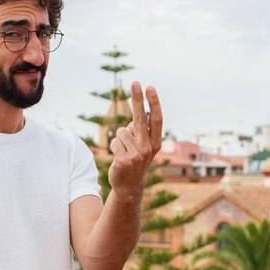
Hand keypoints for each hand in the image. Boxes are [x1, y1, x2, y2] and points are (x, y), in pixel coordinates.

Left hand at [108, 81, 162, 201]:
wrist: (128, 187)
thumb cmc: (134, 160)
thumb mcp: (141, 146)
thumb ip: (139, 131)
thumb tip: (136, 116)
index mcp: (155, 143)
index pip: (155, 119)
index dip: (153, 103)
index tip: (149, 87)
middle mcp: (148, 148)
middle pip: (141, 118)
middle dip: (137, 99)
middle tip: (135, 82)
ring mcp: (137, 155)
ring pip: (121, 132)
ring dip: (119, 139)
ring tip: (123, 151)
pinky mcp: (124, 160)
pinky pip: (114, 141)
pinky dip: (113, 147)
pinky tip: (118, 158)